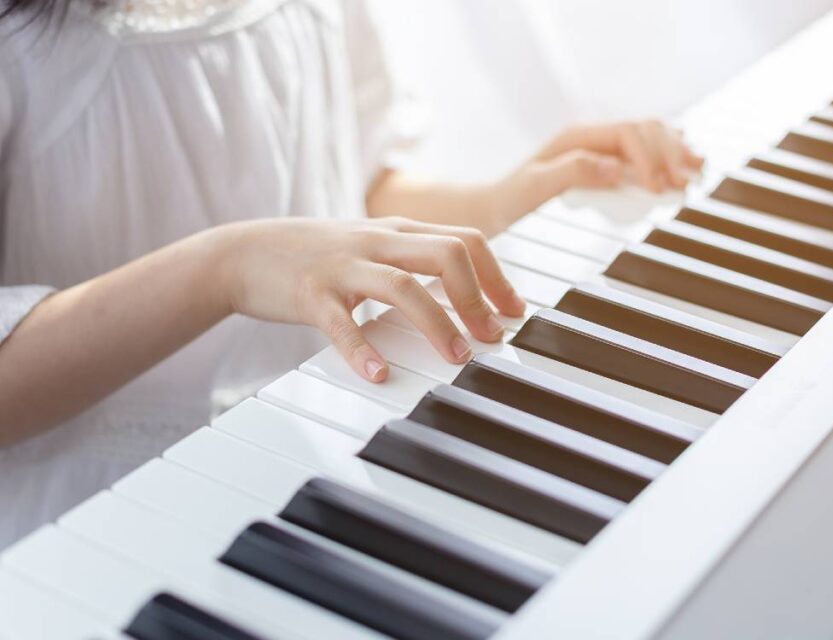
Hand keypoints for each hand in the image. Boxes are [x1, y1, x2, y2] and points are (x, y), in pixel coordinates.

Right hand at [218, 217, 524, 381]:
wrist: (242, 253)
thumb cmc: (315, 256)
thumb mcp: (372, 246)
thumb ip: (415, 260)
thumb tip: (466, 292)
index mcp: (397, 231)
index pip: (465, 240)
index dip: (497, 276)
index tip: (514, 312)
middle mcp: (377, 242)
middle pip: (447, 254)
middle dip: (479, 298)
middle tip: (492, 337)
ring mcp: (344, 266)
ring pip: (403, 286)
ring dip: (438, 322)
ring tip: (457, 357)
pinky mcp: (311, 294)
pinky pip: (342, 323)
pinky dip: (363, 350)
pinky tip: (379, 374)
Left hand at [492, 120, 703, 222]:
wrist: (494, 205)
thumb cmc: (511, 198)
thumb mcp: (536, 187)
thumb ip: (574, 173)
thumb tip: (616, 169)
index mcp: (578, 137)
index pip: (629, 134)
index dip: (650, 158)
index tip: (660, 188)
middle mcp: (592, 136)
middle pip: (646, 130)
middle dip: (671, 153)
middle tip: (689, 182)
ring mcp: (599, 147)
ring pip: (649, 137)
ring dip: (675, 152)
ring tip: (698, 171)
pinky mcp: (603, 163)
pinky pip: (642, 152)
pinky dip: (666, 158)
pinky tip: (682, 169)